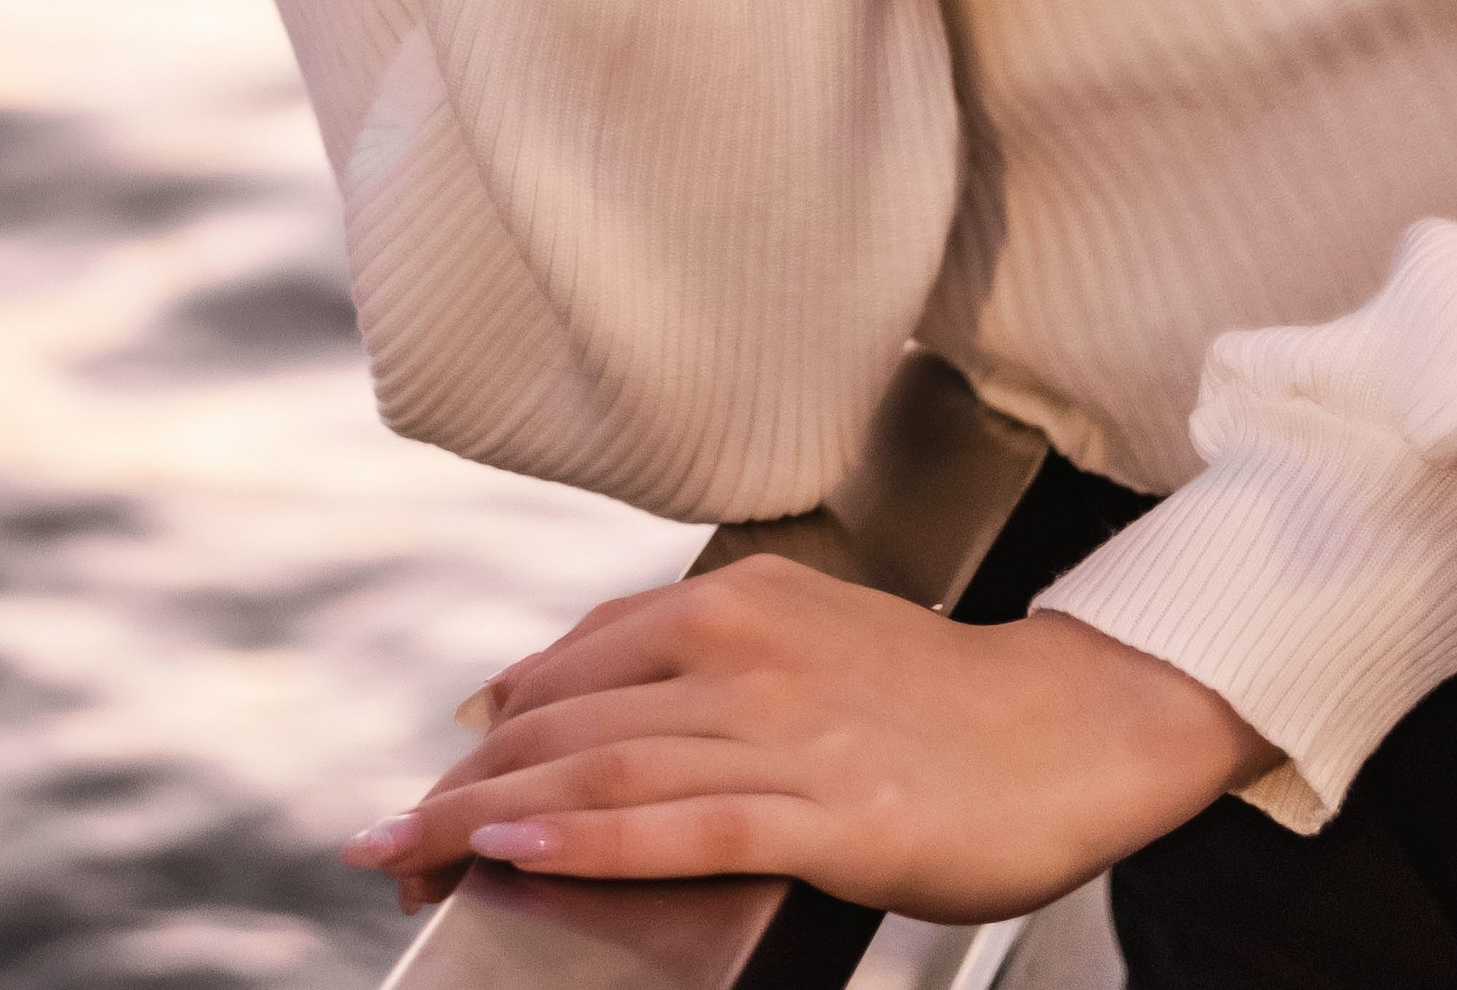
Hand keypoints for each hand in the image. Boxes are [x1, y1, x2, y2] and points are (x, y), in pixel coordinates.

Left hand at [342, 551, 1277, 921]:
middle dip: (462, 786)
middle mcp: (743, 648)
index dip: (489, 732)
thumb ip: (686, 667)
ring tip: (405, 852)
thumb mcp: (800, 644)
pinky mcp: (822, 809)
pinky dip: (585, 838)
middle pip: (566, 720)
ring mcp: (781, 730)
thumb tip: (547, 705)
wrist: (1071, 729)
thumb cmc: (934, 703)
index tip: (430, 785)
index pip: (573, 665)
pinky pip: (679, 823)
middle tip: (385, 839)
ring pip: (600, 770)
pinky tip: (516, 854)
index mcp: (736, 601)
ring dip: (486, 815)